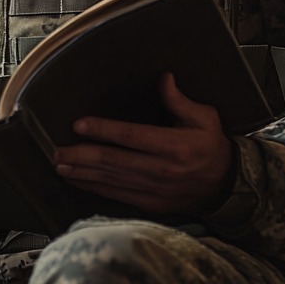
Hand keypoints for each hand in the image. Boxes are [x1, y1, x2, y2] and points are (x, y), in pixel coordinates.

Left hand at [53, 73, 233, 214]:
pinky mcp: (150, 204)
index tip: (79, 125)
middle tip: (58, 151)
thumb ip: (179, 100)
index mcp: (174, 146)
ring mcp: (154, 190)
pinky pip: (117, 195)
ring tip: (60, 166)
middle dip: (82, 156)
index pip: (131, 136)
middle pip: (114, 162)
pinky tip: (79, 181)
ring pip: (111, 180)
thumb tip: (164, 79)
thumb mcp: (204, 118)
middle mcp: (161, 170)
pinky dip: (95, 188)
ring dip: (83, 173)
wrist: (226, 186)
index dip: (103, 130)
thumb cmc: (211, 146)